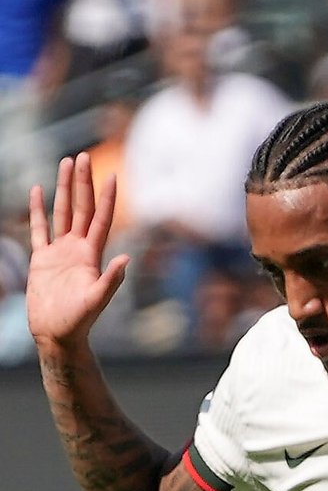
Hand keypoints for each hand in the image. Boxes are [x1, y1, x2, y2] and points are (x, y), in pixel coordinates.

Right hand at [26, 153, 130, 349]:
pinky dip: (38, 209)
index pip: (101, 219)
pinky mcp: (42, 259)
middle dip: (83, 182)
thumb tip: (126, 260)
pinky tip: (38, 190)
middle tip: (84, 156)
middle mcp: (78, 249)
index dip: (107, 198)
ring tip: (67, 163)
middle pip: (81, 208)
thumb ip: (111, 280)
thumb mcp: (97, 301)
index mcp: (92, 255)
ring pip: (62, 212)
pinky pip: (39, 228)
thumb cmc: (79, 322)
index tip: (112, 175)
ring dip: (63, 188)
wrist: (57, 334)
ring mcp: (60, 252)